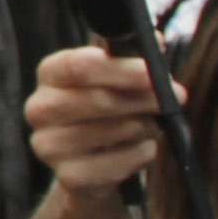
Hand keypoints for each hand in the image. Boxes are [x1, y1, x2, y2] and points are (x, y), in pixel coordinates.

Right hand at [24, 44, 160, 197]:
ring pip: (108, 133)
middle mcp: (40, 108)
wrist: (98, 164)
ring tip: (155, 124)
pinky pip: (114, 166)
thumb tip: (154, 41)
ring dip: (143, 127)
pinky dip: (137, 157)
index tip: (153, 73)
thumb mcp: (122, 78)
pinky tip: (143, 148)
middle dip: (143, 98)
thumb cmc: (113, 110)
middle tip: (176, 97)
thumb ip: (136, 56)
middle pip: (96, 99)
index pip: (79, 66)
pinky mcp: (67, 177)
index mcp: (51, 74)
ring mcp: (48, 146)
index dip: (119, 69)